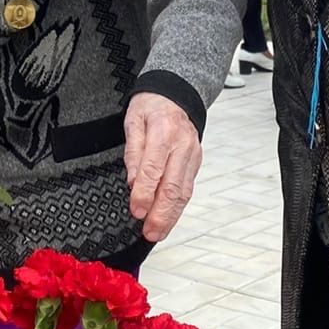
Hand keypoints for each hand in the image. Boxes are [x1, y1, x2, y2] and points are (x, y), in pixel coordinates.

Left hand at [123, 93, 201, 242]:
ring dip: (171, 216)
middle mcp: (182, 145)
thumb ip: (133, 152)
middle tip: (149, 232)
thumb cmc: (151, 107)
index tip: (136, 211)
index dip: (145, 192)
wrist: (176, 95)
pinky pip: (188, 188)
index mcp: (163, 131)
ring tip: (158, 233)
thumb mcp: (133, 121)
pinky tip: (169, 220)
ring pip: (183, 192)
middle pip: (173, 186)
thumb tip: (133, 182)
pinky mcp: (196, 162)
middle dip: (161, 213)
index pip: (154, 168)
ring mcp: (192, 155)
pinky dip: (178, 207)